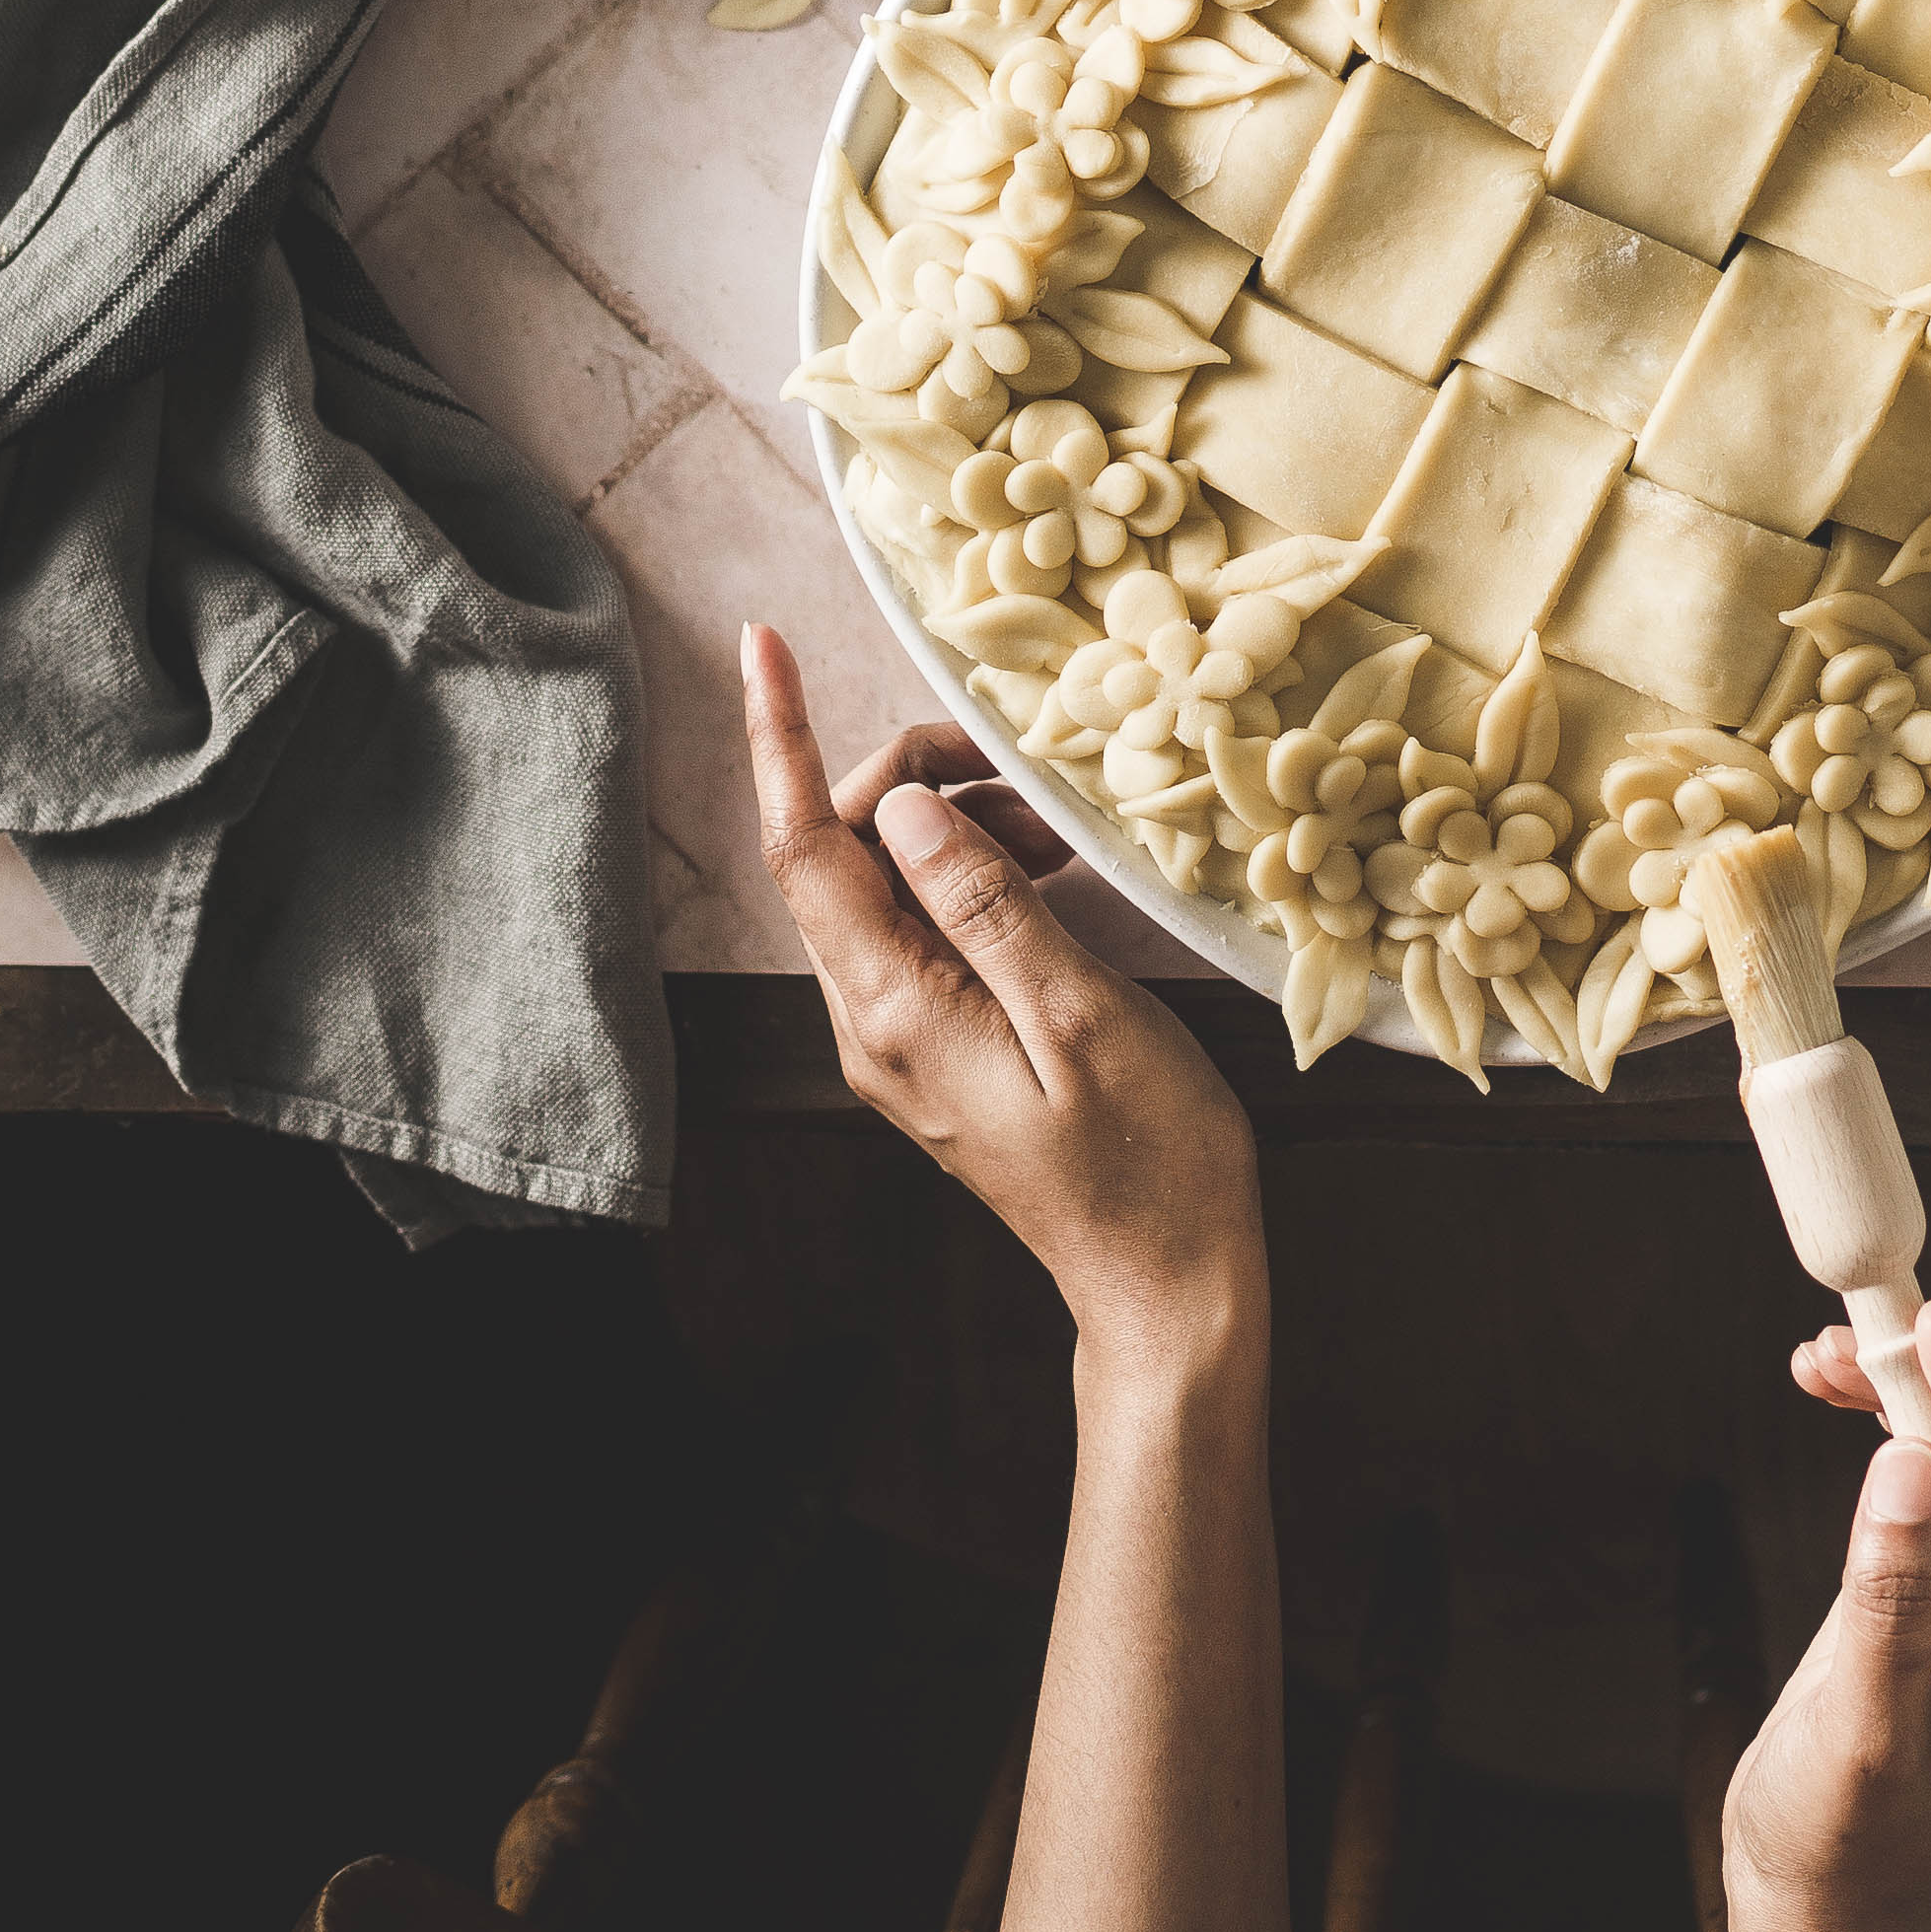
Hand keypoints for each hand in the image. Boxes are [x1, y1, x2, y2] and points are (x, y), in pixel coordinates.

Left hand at [743, 621, 1265, 1393]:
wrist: (1167, 1288)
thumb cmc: (1147, 1161)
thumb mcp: (1079, 1014)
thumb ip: (985, 903)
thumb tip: (909, 807)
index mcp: (894, 1010)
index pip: (806, 848)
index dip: (781, 737)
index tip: (763, 643)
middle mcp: (872, 1024)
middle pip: (845, 853)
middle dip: (916, 776)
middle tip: (1023, 759)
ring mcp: (901, 1041)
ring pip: (889, 887)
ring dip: (961, 826)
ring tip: (1062, 827)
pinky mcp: (939, 1049)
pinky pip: (928, 931)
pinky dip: (980, 876)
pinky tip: (1055, 875)